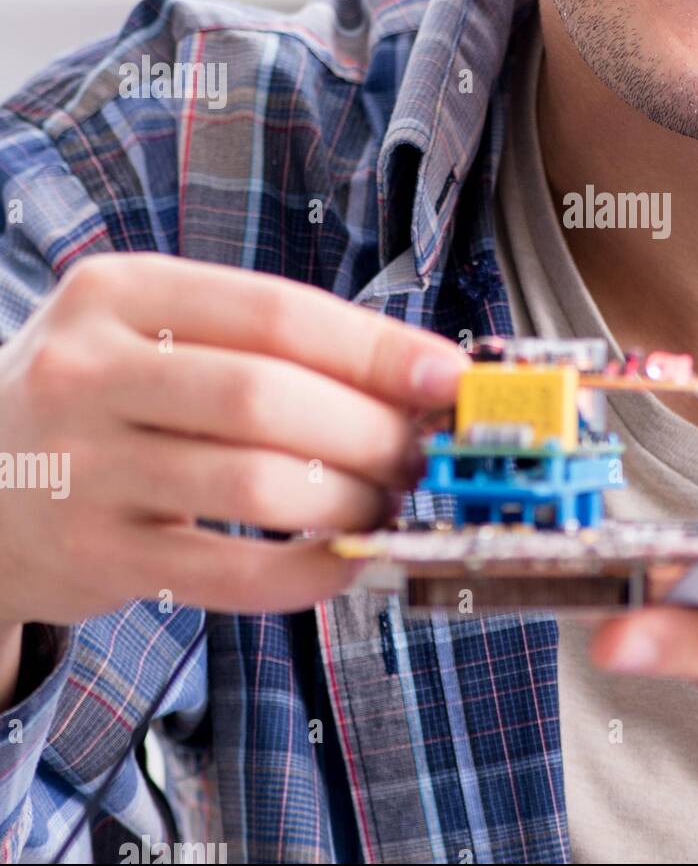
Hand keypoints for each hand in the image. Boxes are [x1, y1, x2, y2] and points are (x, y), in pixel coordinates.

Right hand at [0, 253, 469, 626]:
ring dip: (348, 501)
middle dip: (372, 430)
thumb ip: (266, 342)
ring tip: (384, 503)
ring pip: (254, 485)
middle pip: (269, 396)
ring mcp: (82, 468)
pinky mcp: (92, 556)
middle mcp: (90, 371)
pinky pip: (226, 573)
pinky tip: (341, 560)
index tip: (448, 379)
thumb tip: (414, 375)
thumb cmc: (103, 396)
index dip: (378, 349)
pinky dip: (306, 572)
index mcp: (122, 292)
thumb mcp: (154, 333)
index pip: (277, 312)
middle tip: (418, 453)